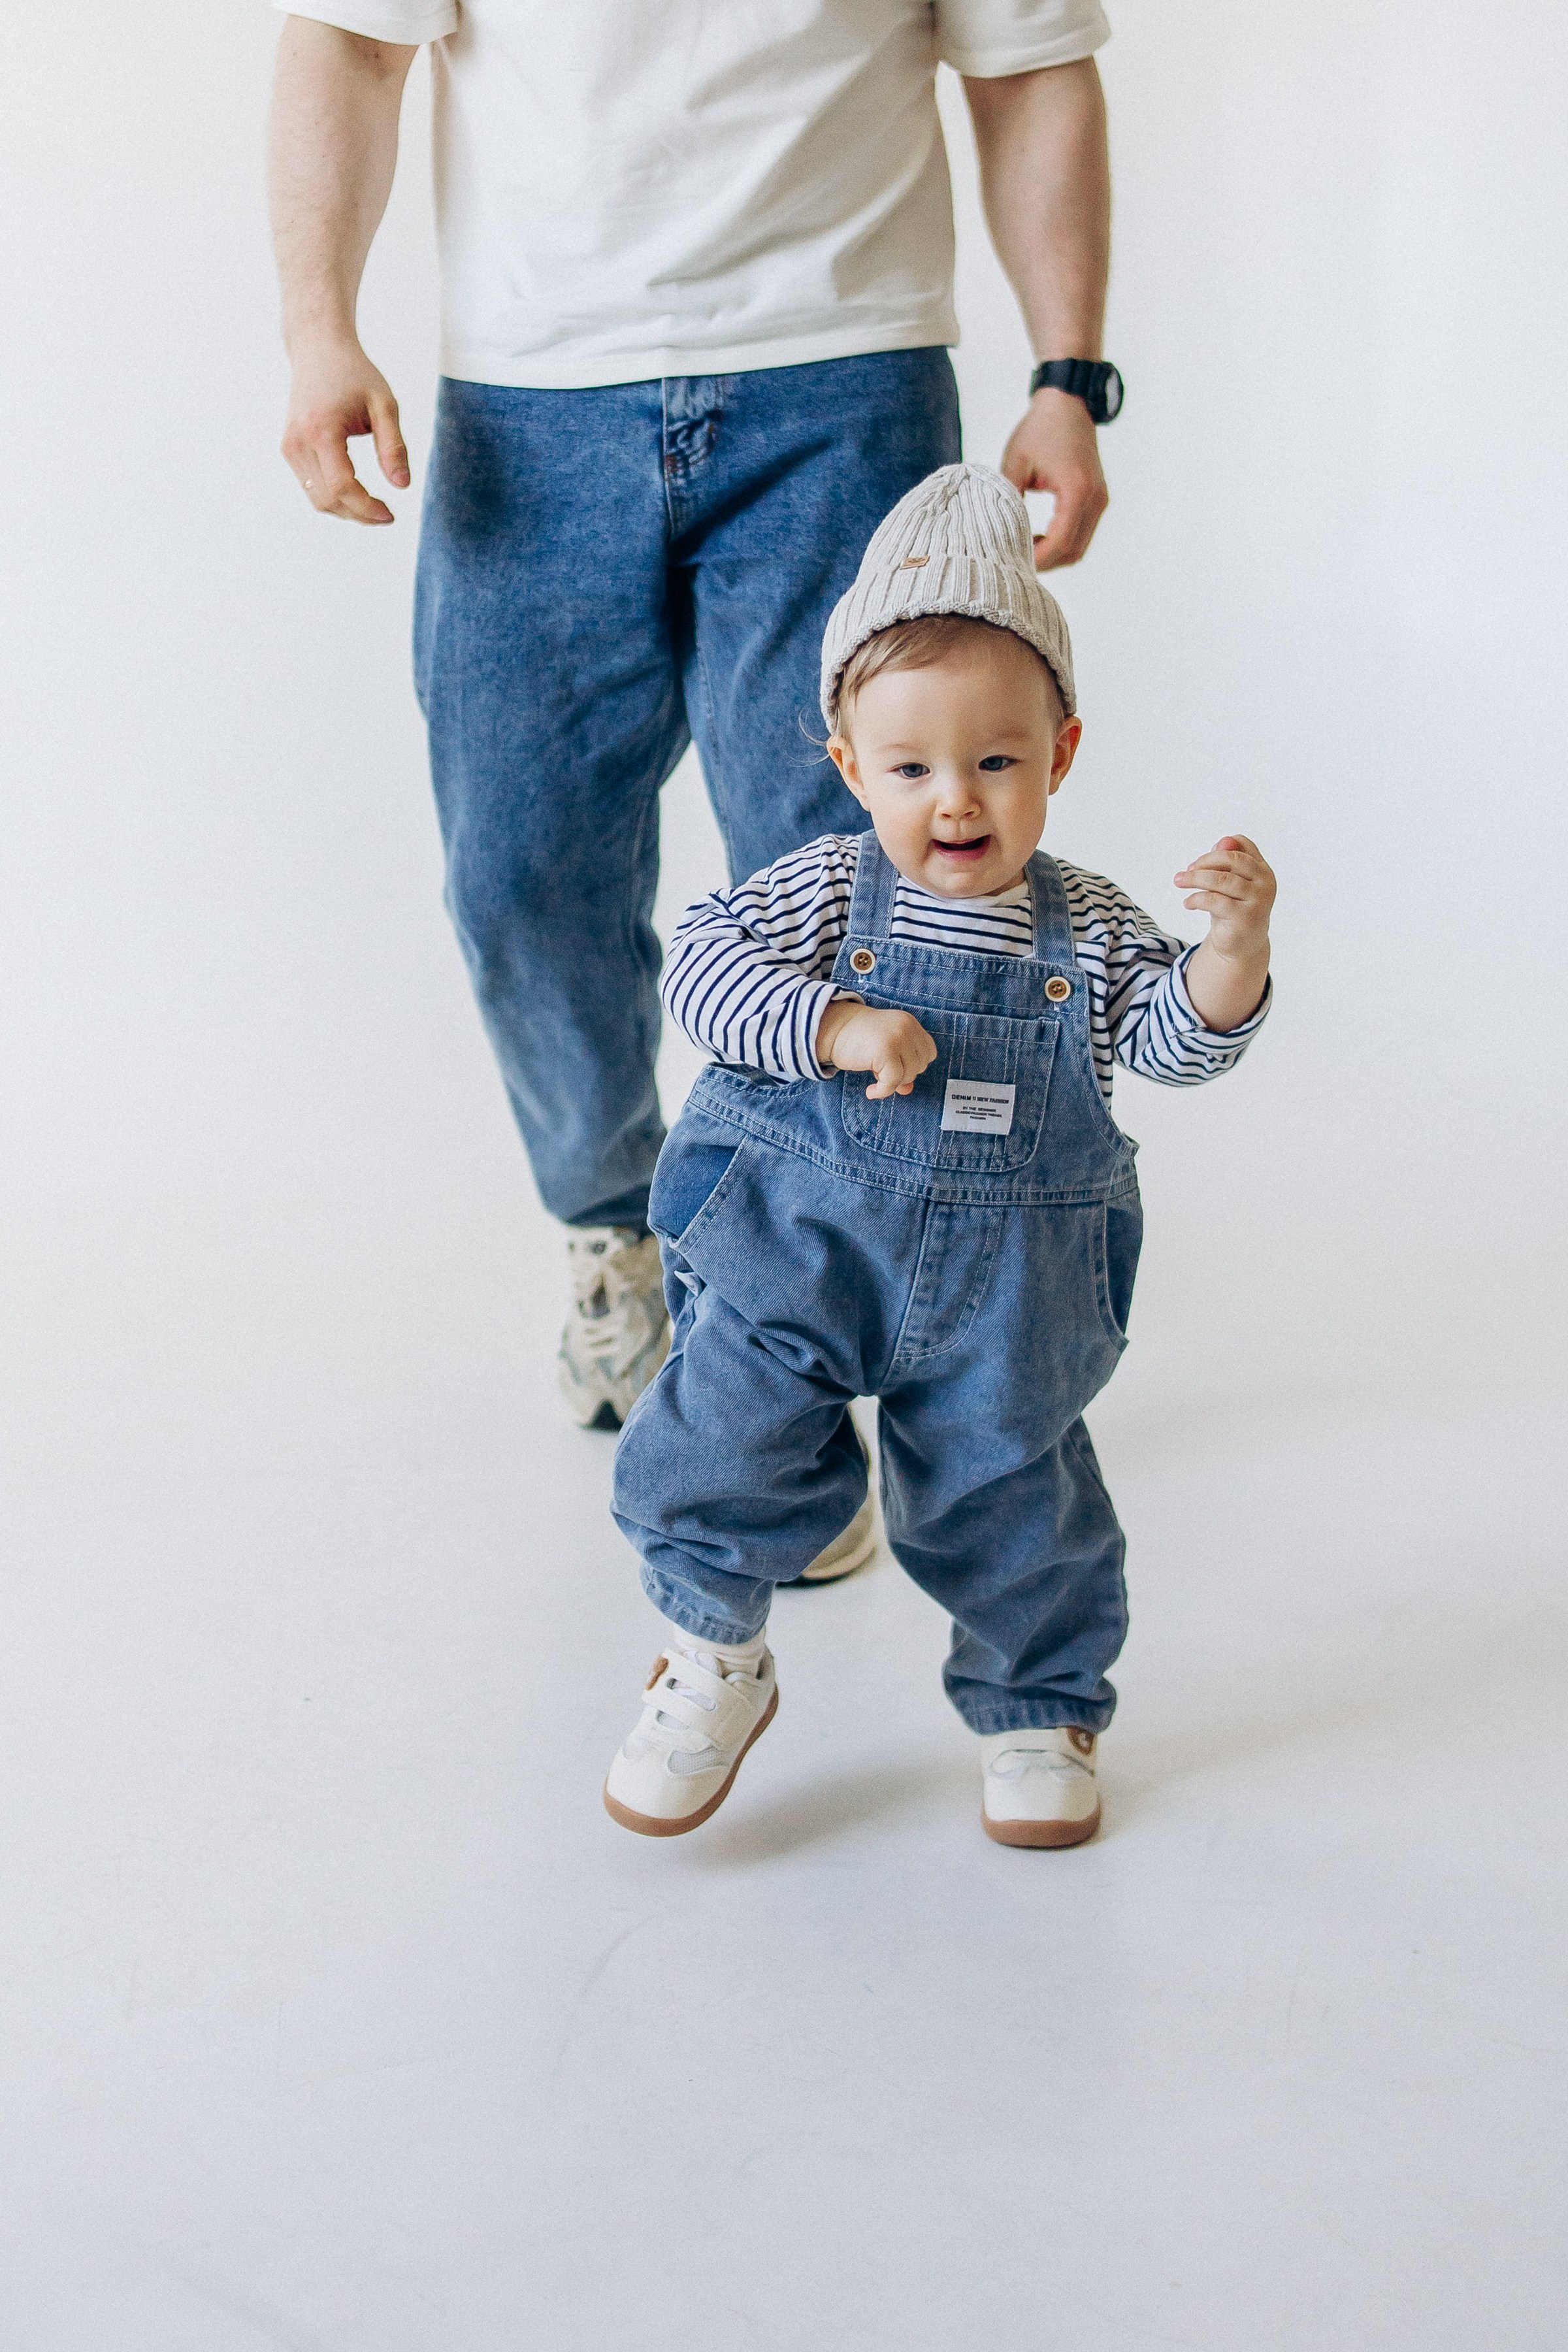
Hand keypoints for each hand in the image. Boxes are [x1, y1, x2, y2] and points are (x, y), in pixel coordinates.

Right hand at [281, 339, 409, 523]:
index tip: (391, 515)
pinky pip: (311, 487)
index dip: (367, 508)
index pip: (342, 486)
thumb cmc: (355, 374)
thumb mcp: (384, 405)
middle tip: (387, 515)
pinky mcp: (289, 449)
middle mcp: (298, 442)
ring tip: (373, 508)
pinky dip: (334, 498)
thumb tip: (403, 486)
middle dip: (359, 515)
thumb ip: (393, 446)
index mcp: (321, 430)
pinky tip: (356, 494)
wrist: (318, 350)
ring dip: (347, 511)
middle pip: (328, 499)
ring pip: (317, 499)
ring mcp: (289, 447)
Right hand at [817, 1001, 937, 1099]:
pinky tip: (871, 1091)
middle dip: (902, 1073)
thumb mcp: (884, 1050)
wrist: (831, 1029)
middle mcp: (907, 1028)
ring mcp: (897, 1038)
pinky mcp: (886, 1051)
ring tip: (874, 1075)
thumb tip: (907, 1089)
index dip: (913, 1064)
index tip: (895, 1066)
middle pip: (920, 1065)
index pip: (929, 1052)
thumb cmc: (857, 1039)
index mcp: (910, 1023)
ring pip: (908, 1075)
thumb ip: (900, 1065)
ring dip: (891, 1082)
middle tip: (880, 1070)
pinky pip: (893, 1081)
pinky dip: (883, 1091)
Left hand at [1000, 388, 1107, 568]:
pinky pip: (1082, 533)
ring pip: (1079, 547)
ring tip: (1026, 550)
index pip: (1060, 542)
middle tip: (1016, 562)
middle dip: (1045, 564)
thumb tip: (999, 534)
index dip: (1037, 560)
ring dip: (1054, 555)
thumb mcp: (1015, 464)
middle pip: (1073, 552)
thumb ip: (1008, 500)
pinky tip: (1039, 537)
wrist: (1067, 403)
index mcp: (1077, 491)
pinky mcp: (1097, 499)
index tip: (1013, 563)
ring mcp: (1100, 500)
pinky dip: (1062, 543)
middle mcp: (1095, 499)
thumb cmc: (1039, 429)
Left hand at [1174, 835, 1275, 1031]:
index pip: (1243, 846)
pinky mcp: (1245, 918)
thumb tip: (1222, 841)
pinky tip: (1188, 902)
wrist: (1241, 945)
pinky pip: (1215, 901)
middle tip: (1185, 871)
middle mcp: (1265, 883)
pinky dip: (1197, 899)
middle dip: (1205, 862)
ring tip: (1179, 881)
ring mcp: (1258, 901)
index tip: (1198, 862)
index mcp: (1263, 870)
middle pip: (1233, 860)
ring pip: (1223, 880)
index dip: (1219, 849)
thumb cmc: (1233, 909)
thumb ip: (1226, 863)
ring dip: (1196, 878)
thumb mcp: (1229, 884)